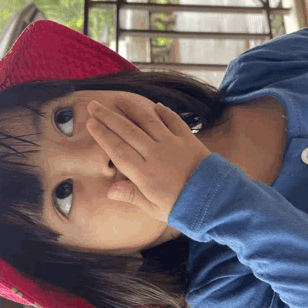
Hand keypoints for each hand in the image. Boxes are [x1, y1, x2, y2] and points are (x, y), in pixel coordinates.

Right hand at [86, 96, 211, 222]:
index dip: (103, 135)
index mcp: (144, 173)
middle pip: (127, 131)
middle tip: (94, 105)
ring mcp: (172, 144)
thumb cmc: (183, 208)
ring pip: (148, 121)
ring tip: (119, 99)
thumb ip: (132, 196)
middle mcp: (155, 154)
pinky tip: (156, 106)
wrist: (216, 201)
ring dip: (132, 109)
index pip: (118, 149)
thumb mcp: (154, 209)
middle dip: (108, 117)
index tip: (91, 123)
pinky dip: (164, 112)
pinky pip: (174, 121)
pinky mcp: (189, 140)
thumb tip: (109, 190)